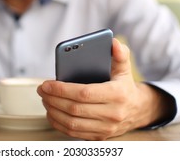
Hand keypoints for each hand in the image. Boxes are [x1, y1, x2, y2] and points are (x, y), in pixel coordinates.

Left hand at [38, 38, 174, 139]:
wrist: (137, 109)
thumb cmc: (124, 85)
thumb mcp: (124, 67)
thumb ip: (120, 53)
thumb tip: (113, 42)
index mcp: (117, 94)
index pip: (84, 93)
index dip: (62, 89)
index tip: (47, 84)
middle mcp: (113, 114)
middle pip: (74, 109)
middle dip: (53, 99)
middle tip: (42, 90)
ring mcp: (106, 128)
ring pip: (72, 123)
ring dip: (53, 111)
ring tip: (45, 100)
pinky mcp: (100, 136)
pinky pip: (74, 133)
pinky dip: (59, 124)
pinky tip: (52, 113)